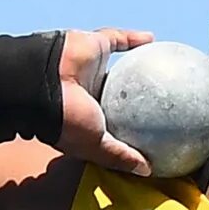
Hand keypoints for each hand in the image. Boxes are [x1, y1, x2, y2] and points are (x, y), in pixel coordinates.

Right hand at [57, 27, 156, 174]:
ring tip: (163, 69)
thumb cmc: (66, 119)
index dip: (133, 128)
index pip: (116, 125)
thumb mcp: (96, 146)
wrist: (45, 83)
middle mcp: (92, 93)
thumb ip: (120, 156)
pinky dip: (133, 38)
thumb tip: (148, 171)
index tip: (154, 132)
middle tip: (163, 100)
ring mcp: (92, 69)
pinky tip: (153, 40)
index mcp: (90, 118)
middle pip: (121, 96)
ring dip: (140, 67)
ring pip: (121, 67)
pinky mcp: (94, 47)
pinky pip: (117, 39)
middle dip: (138, 98)